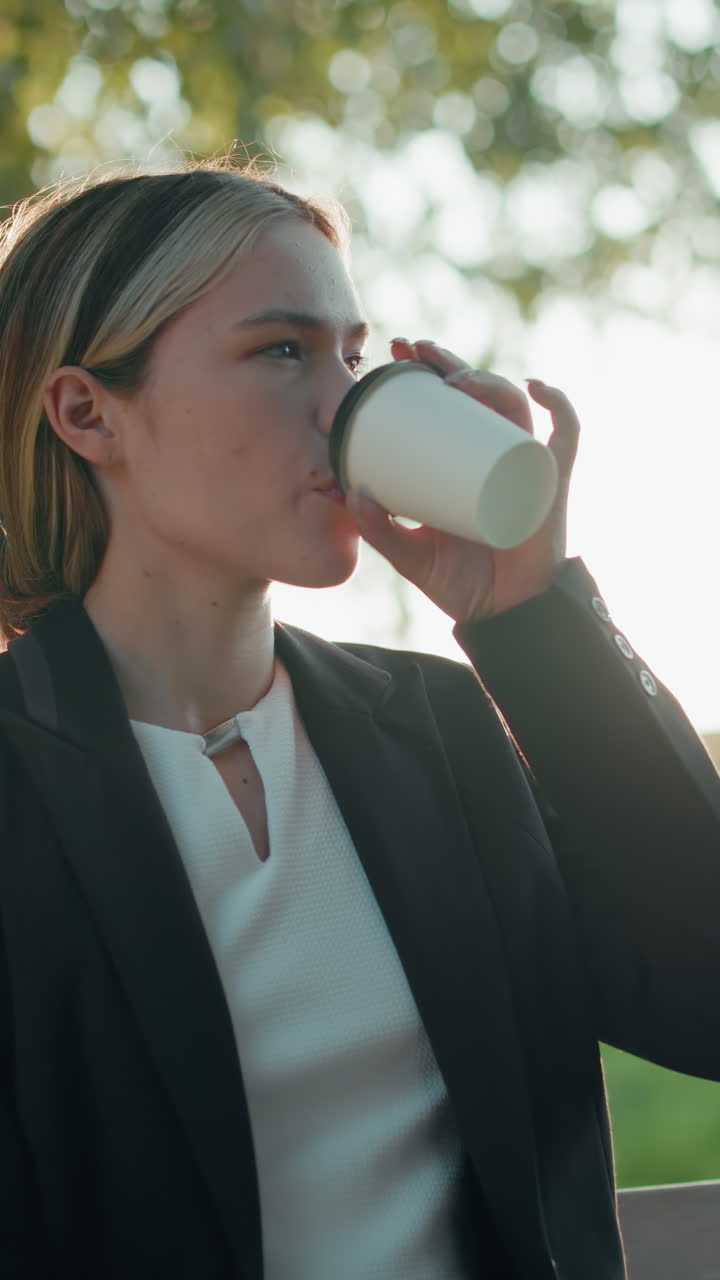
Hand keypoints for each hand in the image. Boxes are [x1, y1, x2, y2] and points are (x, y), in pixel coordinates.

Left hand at [345, 338, 579, 623]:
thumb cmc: (460, 582)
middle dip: (446, 362)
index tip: (394, 353)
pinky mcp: (553, 482)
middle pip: (477, 392)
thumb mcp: (409, 552)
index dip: (425, 372)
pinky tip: (537, 386)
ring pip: (512, 405)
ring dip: (485, 380)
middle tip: (411, 349)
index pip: (446, 403)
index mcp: (462, 462)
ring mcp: (526, 464)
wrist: (503, 614)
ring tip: (452, 378)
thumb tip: (350, 494)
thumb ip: (379, 529)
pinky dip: (560, 406)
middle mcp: (495, 454)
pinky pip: (567, 434)